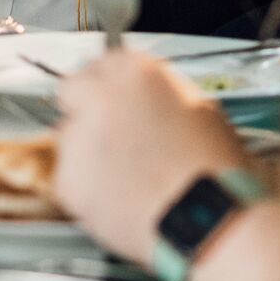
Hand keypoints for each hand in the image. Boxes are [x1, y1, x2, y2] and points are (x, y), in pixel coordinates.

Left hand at [50, 48, 249, 265]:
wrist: (206, 218)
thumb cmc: (212, 167)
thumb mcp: (198, 106)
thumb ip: (157, 92)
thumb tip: (141, 96)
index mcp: (132, 72)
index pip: (101, 62)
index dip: (111, 85)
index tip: (117, 100)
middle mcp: (97, 98)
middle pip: (73, 92)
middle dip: (88, 109)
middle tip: (115, 136)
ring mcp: (77, 140)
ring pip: (70, 138)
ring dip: (90, 151)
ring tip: (129, 176)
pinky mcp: (67, 182)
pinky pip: (71, 178)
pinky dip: (90, 188)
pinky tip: (122, 197)